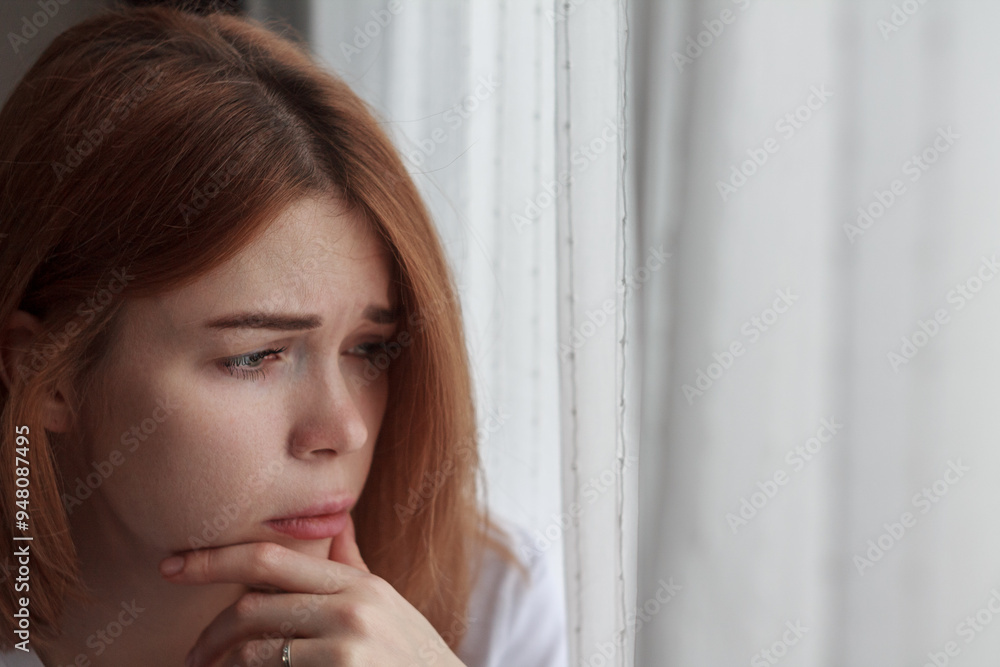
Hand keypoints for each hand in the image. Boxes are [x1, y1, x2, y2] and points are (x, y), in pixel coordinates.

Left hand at [159, 514, 466, 666]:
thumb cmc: (410, 658)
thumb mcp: (387, 605)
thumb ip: (353, 565)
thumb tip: (338, 518)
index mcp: (358, 584)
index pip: (271, 558)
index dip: (215, 559)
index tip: (173, 565)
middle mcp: (353, 607)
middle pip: (253, 605)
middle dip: (211, 631)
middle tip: (192, 655)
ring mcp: (348, 646)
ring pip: (254, 649)